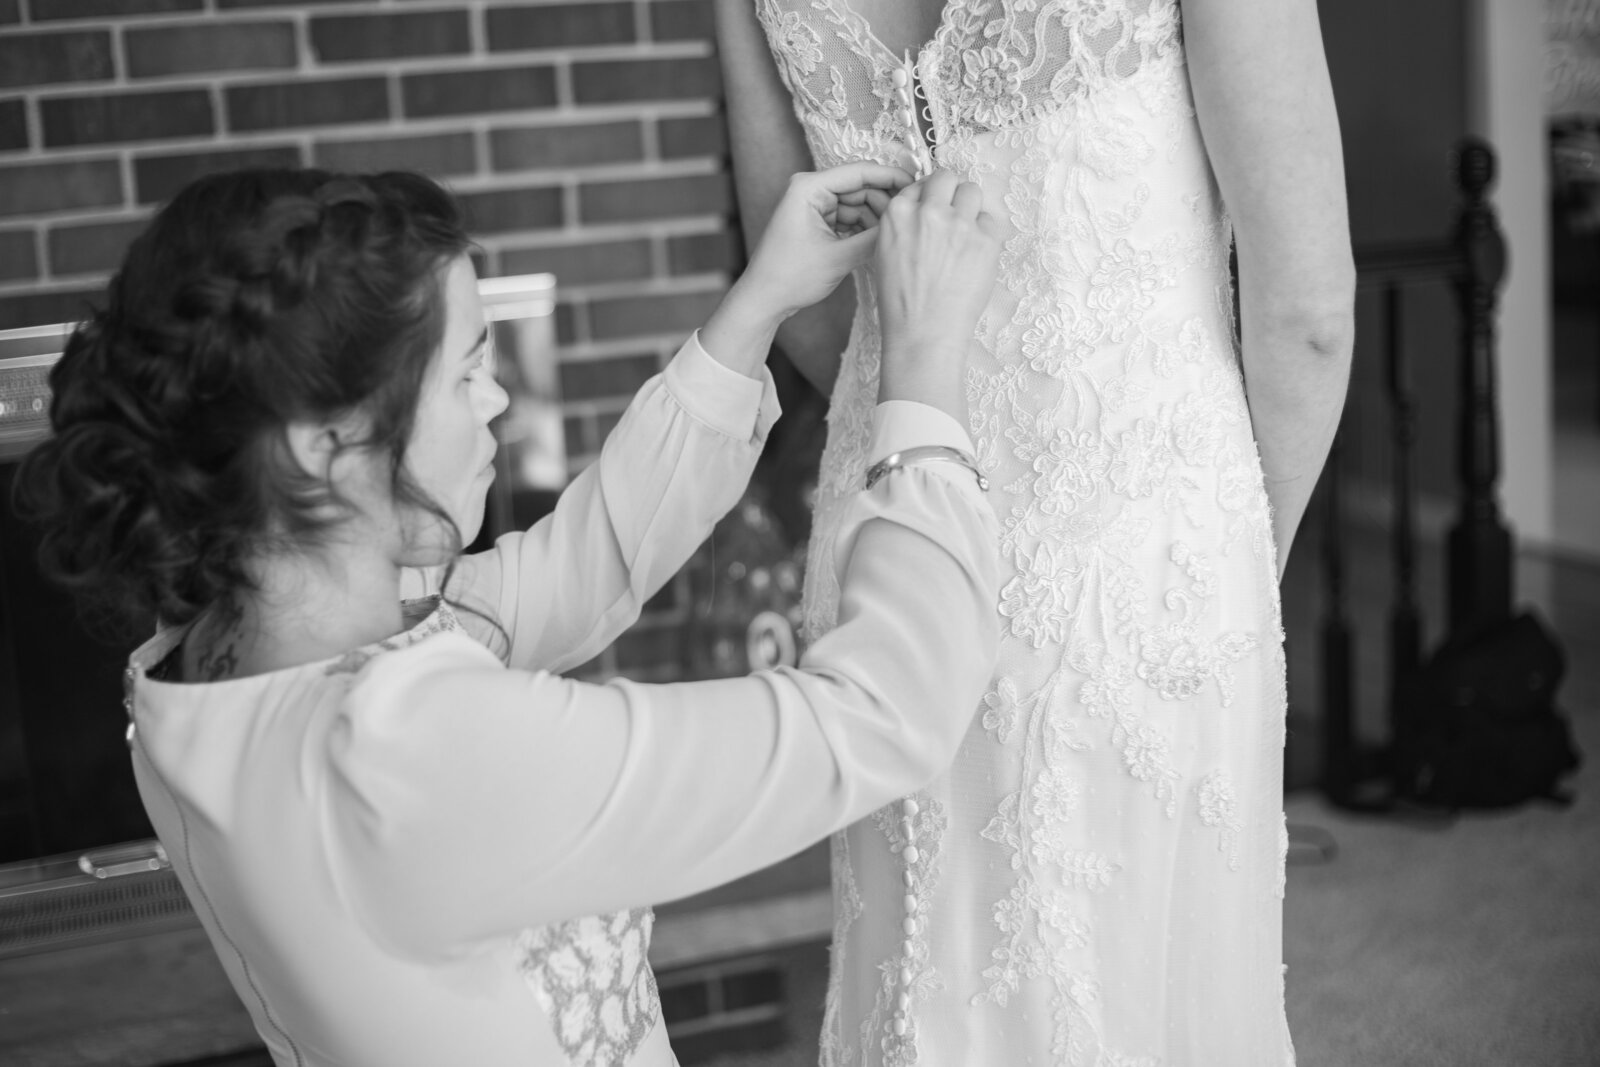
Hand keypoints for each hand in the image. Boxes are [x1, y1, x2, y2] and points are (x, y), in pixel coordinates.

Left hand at [737, 163, 913, 321]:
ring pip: (857, 204)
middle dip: (885, 203)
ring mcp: (813, 206)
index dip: (892, 178)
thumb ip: (875, 239)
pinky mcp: (816, 222)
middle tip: (910, 219)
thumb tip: (906, 225)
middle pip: (860, 187)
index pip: (860, 172)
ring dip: (876, 218)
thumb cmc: (790, 277)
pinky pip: (848, 218)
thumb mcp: (839, 258)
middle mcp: (810, 190)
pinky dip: (863, 228)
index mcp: (809, 187)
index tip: (918, 187)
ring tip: (897, 234)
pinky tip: (880, 241)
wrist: (764, 300)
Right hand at [875, 171, 1001, 416]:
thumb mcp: (885, 254)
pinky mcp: (986, 240)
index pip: (920, 184)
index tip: (935, 212)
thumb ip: (904, 224)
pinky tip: (976, 255)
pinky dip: (987, 234)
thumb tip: (927, 207)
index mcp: (898, 213)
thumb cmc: (902, 303)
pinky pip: (993, 220)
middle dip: (951, 194)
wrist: (923, 334)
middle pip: (948, 178)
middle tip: (954, 217)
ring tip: (967, 235)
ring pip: (973, 191)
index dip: (930, 198)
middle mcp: (928, 212)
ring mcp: (959, 224)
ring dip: (971, 208)